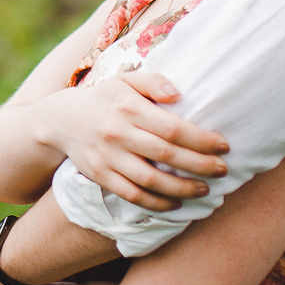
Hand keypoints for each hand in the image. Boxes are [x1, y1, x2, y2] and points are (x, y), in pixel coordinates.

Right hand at [36, 70, 228, 210]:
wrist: (61, 120)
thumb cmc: (105, 98)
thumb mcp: (125, 80)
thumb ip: (153, 82)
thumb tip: (178, 95)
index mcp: (128, 107)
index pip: (171, 127)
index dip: (201, 139)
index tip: (223, 146)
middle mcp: (118, 133)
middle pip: (166, 155)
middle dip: (200, 165)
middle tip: (223, 170)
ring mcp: (108, 157)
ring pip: (151, 180)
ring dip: (182, 188)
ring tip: (205, 190)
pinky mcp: (101, 176)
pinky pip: (133, 195)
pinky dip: (157, 203)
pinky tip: (176, 204)